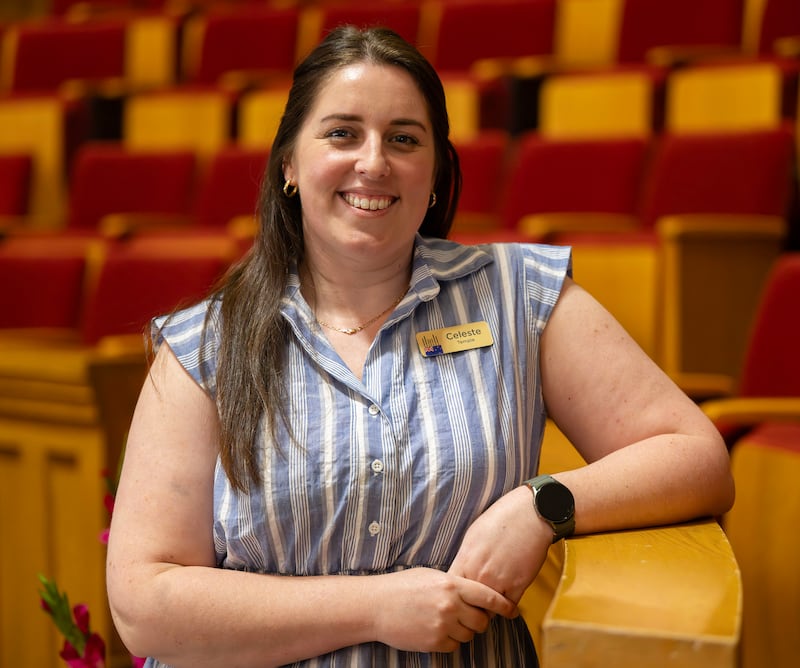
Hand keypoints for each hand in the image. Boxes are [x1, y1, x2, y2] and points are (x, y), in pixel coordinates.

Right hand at [371, 567, 516, 652]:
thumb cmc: (402, 587)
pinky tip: (435, 630)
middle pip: (482, 620)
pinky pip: (454, 646)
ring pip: (469, 635)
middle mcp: (450, 605)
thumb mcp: (432, 577)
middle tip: (470, 617)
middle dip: (479, 620)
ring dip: (463, 631)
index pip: (488, 596)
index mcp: (452, 584)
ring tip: (446, 621)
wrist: (376, 605)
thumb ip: (455, 585)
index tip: (512, 610)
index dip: (503, 605)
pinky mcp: (434, 642)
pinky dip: (449, 641)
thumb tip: (476, 594)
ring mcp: (442, 626)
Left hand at [448, 486, 552, 603]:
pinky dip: (508, 607)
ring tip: (493, 604)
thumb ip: (465, 558)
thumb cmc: (501, 519)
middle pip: (468, 605)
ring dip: (490, 609)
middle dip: (471, 607)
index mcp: (465, 560)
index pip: (452, 591)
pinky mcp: (517, 586)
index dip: (456, 597)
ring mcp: (498, 582)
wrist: (529, 514)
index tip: (461, 598)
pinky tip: (508, 601)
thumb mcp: (472, 535)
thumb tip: (461, 573)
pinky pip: (508, 608)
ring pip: (488, 610)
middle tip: (477, 606)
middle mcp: (478, 574)